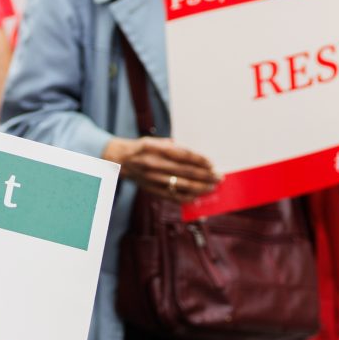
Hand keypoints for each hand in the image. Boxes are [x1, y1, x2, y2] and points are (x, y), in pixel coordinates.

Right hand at [102, 136, 219, 200]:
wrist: (120, 161)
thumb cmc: (141, 149)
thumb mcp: (155, 141)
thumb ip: (173, 147)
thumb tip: (195, 156)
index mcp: (155, 149)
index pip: (182, 155)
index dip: (199, 160)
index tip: (212, 163)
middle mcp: (153, 164)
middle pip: (185, 171)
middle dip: (205, 175)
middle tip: (218, 177)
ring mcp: (152, 179)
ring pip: (180, 185)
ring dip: (199, 187)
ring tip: (212, 187)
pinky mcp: (151, 189)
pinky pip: (171, 196)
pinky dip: (185, 198)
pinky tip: (196, 197)